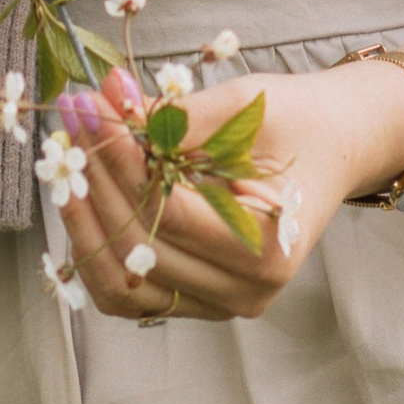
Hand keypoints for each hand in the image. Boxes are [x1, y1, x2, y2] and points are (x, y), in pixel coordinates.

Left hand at [52, 55, 403, 324]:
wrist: (335, 145)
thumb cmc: (298, 121)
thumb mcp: (243, 105)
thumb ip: (173, 115)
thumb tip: (106, 101)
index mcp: (268, 248)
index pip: (170, 211)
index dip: (121, 160)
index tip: (91, 110)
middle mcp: (246, 292)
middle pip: (140, 247)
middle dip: (96, 179)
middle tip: (72, 120)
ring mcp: (220, 303)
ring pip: (124, 283)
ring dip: (85, 221)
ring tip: (67, 161)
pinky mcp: (198, 297)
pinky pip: (130, 291)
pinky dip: (98, 250)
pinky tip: (83, 200)